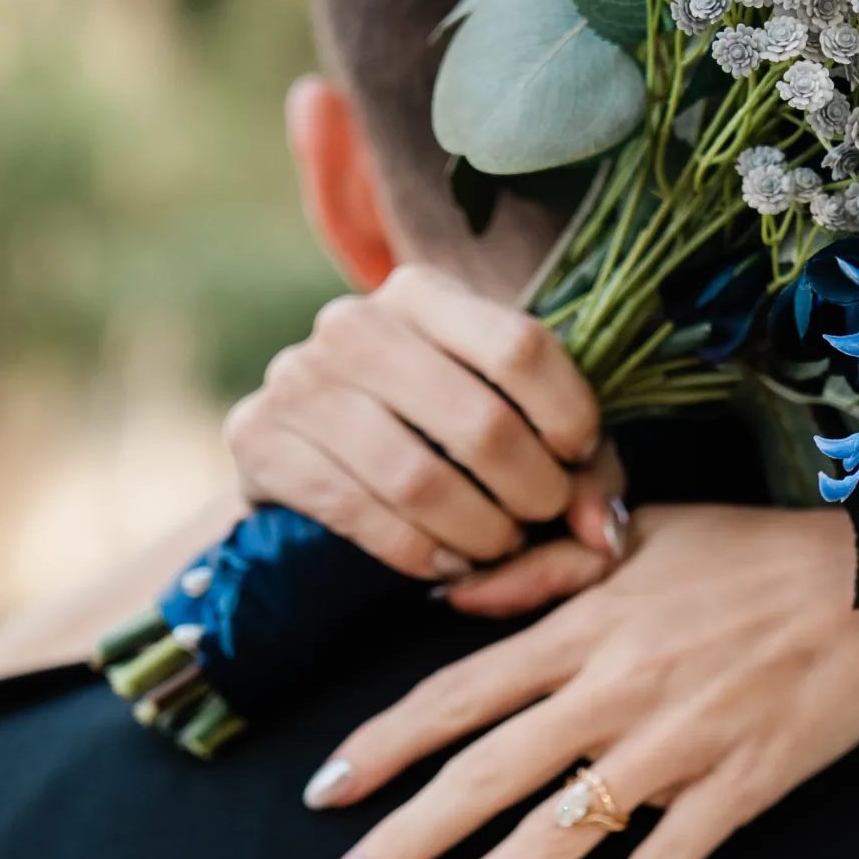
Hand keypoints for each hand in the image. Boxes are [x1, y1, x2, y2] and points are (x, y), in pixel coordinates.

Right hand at [225, 263, 628, 615]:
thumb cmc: (434, 437)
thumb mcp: (516, 428)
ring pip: (417, 477)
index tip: (581, 459)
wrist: (311, 461)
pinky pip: (357, 512)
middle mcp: (353, 323)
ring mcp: (298, 378)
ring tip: (498, 547)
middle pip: (479, 422)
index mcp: (424, 294)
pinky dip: (418, 553)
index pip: (521, 346)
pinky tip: (446, 564)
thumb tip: (599, 533)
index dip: (569, 416)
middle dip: (531, 492)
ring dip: (479, 533)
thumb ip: (579, 471)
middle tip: (543, 521)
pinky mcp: (259, 439)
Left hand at [304, 504, 858, 858]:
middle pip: (484, 776)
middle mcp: (614, 691)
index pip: (456, 694)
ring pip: (557, 833)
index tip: (324, 791)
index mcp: (583, 626)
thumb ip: (537, 570)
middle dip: (403, 841)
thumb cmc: (757, 552)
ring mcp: (675, 747)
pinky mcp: (737, 790)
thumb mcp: (640, 534)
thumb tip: (443, 599)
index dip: (383, 746)